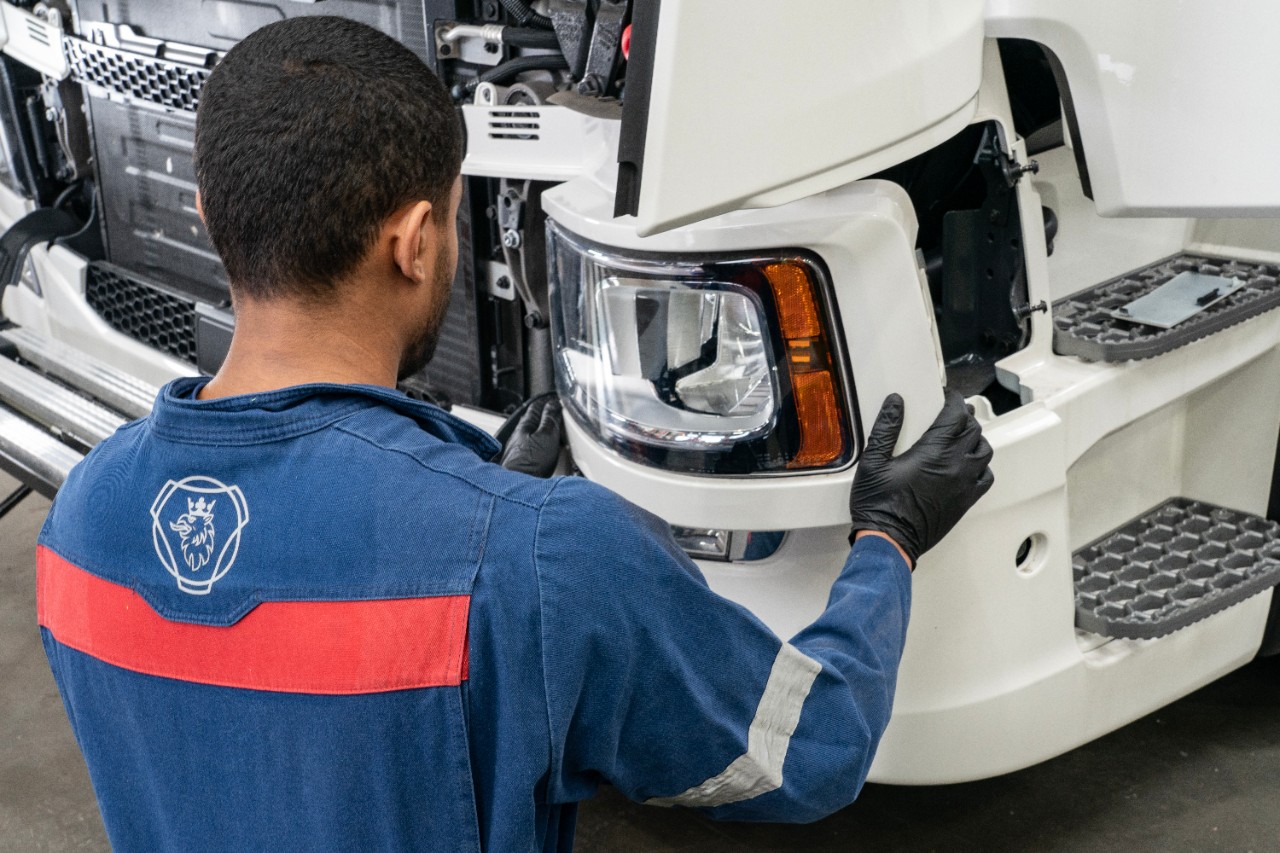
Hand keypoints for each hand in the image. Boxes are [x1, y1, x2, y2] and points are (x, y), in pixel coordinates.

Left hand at [498, 393, 562, 476]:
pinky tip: (548, 453)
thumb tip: (554, 404)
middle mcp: (519, 437)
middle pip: (533, 421)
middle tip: (557, 413)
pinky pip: (534, 450)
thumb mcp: (547, 436)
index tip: (555, 399)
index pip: (536, 407)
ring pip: (533, 436)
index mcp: (525, 426)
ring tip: (555, 432)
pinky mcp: (522, 465)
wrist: (520, 491)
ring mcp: (519, 451)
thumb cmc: (530, 463)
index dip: (547, 402)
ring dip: (544, 432)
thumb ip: (550, 419)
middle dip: (545, 416)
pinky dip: (542, 447)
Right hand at [848, 391, 993, 565]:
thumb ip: (886, 428)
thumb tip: (895, 403)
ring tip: (961, 436)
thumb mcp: (873, 461)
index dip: (953, 401)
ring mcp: (964, 484)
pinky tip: (968, 464)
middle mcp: (955, 466)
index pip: (955, 415)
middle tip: (951, 414)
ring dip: (975, 439)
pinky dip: (981, 465)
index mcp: (933, 453)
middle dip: (964, 417)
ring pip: (984, 451)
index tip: (947, 397)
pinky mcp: (966, 501)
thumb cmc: (879, 506)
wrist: (890, 540)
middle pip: (973, 429)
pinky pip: (987, 477)